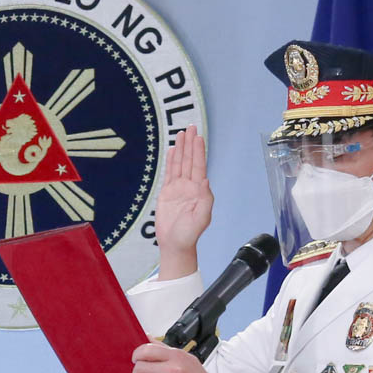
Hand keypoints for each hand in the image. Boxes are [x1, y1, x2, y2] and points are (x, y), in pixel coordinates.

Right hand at [154, 125, 212, 278]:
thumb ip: (205, 199)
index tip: (197, 137)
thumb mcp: (202, 218)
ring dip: (180, 149)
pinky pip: (169, 173)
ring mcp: (178, 189)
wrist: (175, 244)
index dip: (198, 151)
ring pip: (180, 164)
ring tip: (181, 134)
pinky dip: (171, 161)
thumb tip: (205, 180)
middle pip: (190, 160)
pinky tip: (172, 151)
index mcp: (199, 190)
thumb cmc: (189, 234)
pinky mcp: (167, 193)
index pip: (199, 166)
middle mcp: (189, 186)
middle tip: (190, 127)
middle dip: (190, 144)